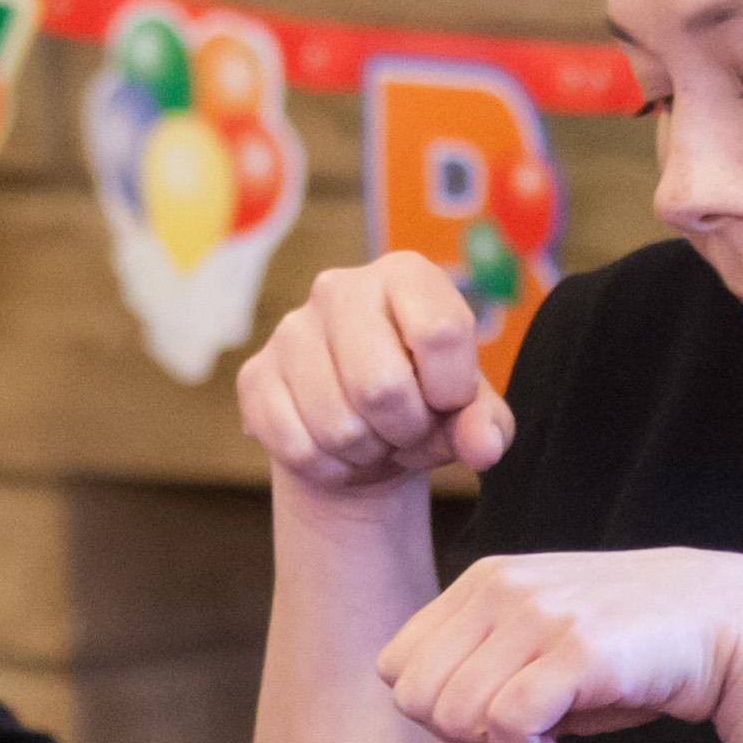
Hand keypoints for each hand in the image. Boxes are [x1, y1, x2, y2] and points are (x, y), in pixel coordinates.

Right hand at [239, 254, 514, 501]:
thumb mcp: (469, 411)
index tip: (445, 401)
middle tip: (407, 428)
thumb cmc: (424, 403)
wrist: (361, 430)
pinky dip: (328, 467)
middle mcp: (341, 287)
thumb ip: (487, 424)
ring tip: (374, 436)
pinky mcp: (255, 376)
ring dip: (366, 452)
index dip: (450, 391)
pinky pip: (297, 446)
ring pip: (337, 426)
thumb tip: (483, 446)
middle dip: (405, 430)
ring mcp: (290, 330)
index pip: (440, 333)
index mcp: (406, 275)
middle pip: (382, 386)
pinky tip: (337, 450)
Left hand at [374, 549, 742, 742]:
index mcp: (482, 582)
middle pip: (414, 697)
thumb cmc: (632, 656)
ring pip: (452, 714)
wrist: (733, 623)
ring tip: (546, 740)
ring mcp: (539, 614)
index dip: (434, 711)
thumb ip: (478, 729)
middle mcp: (501, 588)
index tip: (493, 717)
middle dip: (458, 736)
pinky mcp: (578, 648)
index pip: (396, 668)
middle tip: (519, 736)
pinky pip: (504, 723)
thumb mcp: (543, 684)